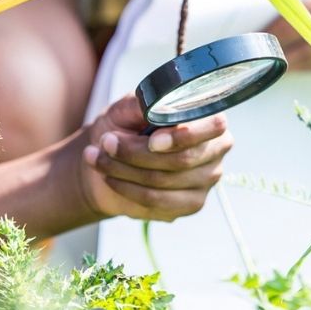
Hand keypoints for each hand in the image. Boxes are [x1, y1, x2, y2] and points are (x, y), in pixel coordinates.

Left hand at [74, 95, 231, 221]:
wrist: (110, 159)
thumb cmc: (123, 126)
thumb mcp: (127, 107)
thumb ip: (143, 103)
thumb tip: (153, 105)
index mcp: (209, 120)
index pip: (213, 127)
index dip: (183, 136)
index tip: (152, 141)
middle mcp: (214, 153)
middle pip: (183, 159)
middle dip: (137, 152)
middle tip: (106, 142)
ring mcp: (205, 182)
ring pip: (164, 181)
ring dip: (123, 169)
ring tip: (95, 157)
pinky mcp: (189, 205)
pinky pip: (156, 201)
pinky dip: (126, 188)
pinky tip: (110, 177)